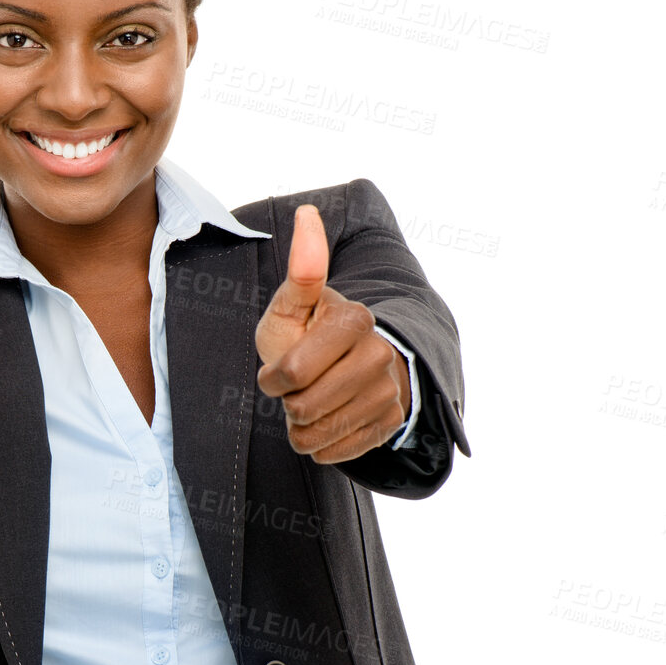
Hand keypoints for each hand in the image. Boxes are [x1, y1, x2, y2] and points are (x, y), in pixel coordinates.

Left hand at [254, 204, 410, 463]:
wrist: (347, 364)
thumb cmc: (307, 334)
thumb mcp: (292, 306)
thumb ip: (300, 269)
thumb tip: (306, 213)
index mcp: (353, 321)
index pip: (294, 373)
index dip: (273, 379)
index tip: (276, 372)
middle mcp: (380, 354)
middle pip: (307, 407)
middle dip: (289, 404)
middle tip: (297, 388)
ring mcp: (390, 389)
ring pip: (321, 434)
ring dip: (303, 427)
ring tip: (311, 404)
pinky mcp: (392, 420)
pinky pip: (341, 451)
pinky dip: (324, 444)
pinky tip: (328, 421)